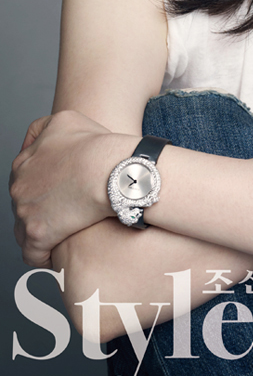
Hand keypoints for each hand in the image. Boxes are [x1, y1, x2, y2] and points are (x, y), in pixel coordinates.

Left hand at [9, 110, 130, 267]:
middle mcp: (18, 185)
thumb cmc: (97, 145)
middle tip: (65, 213)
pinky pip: (33, 254)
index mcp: (24, 161)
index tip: (60, 192)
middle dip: (40, 209)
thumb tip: (39, 140)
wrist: (111, 170)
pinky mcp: (37, 234)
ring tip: (63, 236)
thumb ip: (44, 128)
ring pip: (24, 229)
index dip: (43, 186)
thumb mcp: (66, 119)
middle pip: (23, 203)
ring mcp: (25, 210)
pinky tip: (58, 255)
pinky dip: (43, 256)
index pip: (24, 178)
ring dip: (41, 232)